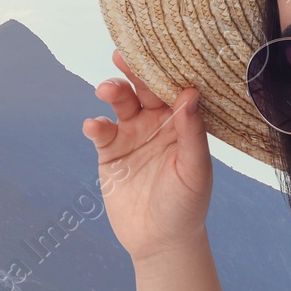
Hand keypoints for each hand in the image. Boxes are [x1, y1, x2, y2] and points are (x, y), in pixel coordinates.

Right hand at [81, 49, 212, 262]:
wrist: (160, 241)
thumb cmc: (187, 206)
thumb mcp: (195, 170)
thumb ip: (192, 133)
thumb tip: (189, 95)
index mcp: (182, 123)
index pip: (174, 88)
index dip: (167, 68)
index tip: (159, 49)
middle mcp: (157, 123)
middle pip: (144, 88)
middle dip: (134, 71)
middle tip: (123, 55)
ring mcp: (132, 136)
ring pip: (121, 104)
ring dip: (113, 92)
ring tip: (107, 89)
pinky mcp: (111, 153)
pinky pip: (101, 132)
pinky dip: (95, 125)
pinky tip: (94, 126)